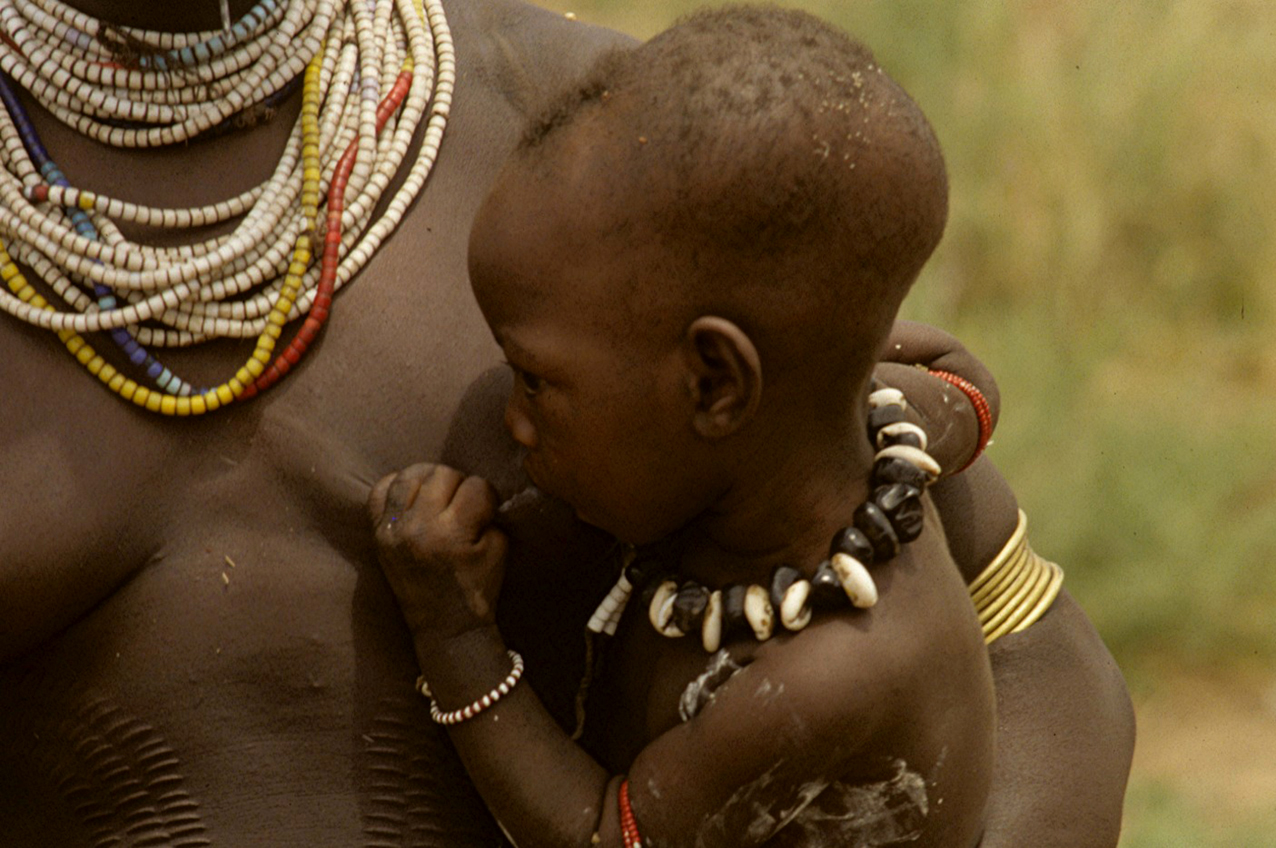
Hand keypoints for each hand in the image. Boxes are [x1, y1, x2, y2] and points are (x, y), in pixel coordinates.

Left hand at [368, 463, 507, 644]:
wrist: (444, 627)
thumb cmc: (476, 589)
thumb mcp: (499, 549)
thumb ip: (490, 514)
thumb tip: (477, 489)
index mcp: (452, 535)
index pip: (475, 486)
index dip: (487, 495)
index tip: (487, 510)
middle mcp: (418, 528)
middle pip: (442, 474)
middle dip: (459, 484)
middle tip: (463, 503)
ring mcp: (393, 530)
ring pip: (410, 475)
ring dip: (430, 479)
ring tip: (439, 494)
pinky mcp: (378, 535)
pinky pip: (380, 492)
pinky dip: (397, 486)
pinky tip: (412, 496)